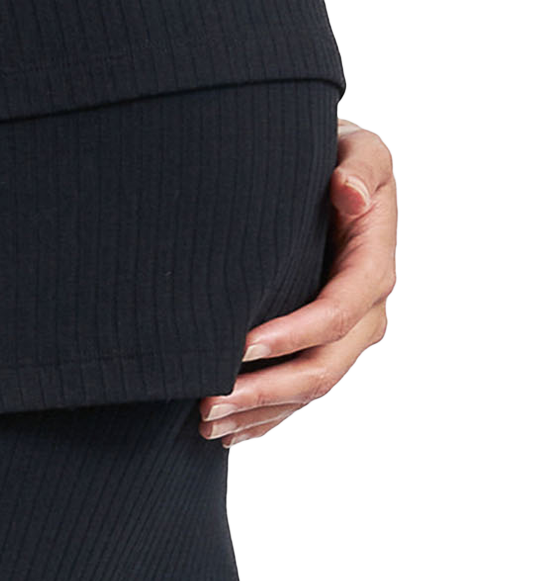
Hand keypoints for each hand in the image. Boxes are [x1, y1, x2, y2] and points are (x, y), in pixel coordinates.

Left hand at [199, 117, 397, 447]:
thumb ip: (358, 167)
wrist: (330, 165)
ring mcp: (348, 333)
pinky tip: (230, 434)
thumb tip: (347, 194)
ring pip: (311, 390)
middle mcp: (367, 308)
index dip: (294, 334)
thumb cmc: (336, 149)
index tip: (240, 346)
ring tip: (205, 426)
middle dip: (267, 391)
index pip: (339, 311)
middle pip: (324, 367)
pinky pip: (302, 393)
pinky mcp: (324, 344)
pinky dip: (268, 417)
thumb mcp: (359, 145)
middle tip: (207, 405)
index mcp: (374, 262)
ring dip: (261, 413)